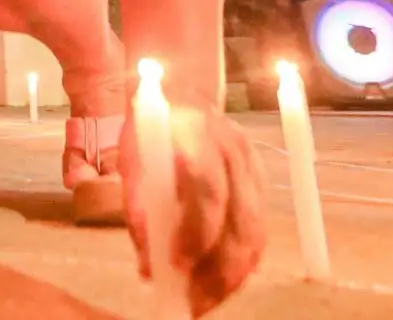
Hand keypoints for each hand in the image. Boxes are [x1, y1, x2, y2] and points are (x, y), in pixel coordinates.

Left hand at [122, 107, 266, 314]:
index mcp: (196, 133)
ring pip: (254, 232)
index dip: (195, 230)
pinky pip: (259, 233)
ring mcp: (253, 166)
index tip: (176, 265)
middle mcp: (233, 149)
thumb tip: (149, 266)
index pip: (205, 186)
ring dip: (231, 276)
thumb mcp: (131, 157)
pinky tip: (220, 285)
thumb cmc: (149, 132)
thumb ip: (139, 205)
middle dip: (217, 269)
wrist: (182, 94)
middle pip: (239, 219)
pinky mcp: (261, 183)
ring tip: (203, 303)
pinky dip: (241, 265)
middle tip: (191, 303)